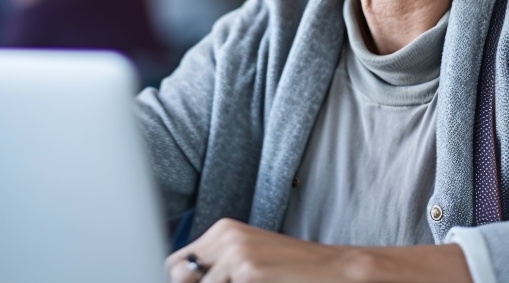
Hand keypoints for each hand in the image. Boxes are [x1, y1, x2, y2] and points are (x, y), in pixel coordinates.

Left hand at [165, 218, 356, 282]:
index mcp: (223, 230)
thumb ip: (218, 268)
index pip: (174, 262)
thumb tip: (182, 280)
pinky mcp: (248, 271)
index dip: (181, 282)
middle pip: (176, 274)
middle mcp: (225, 236)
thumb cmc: (292, 270)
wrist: (333, 269)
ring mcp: (236, 252)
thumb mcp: (249, 260)